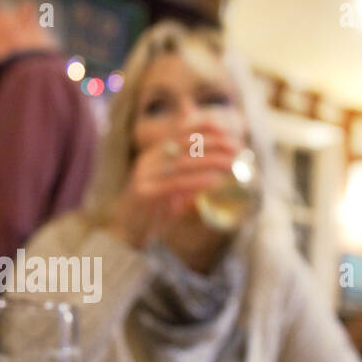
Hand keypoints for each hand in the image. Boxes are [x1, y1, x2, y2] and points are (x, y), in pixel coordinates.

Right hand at [107, 124, 238, 249]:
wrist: (124, 235)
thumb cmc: (150, 214)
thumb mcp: (172, 195)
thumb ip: (189, 186)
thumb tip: (216, 180)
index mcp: (153, 155)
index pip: (180, 132)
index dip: (203, 126)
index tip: (226, 129)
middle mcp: (147, 161)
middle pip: (185, 144)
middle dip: (214, 143)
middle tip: (237, 148)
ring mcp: (144, 176)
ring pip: (183, 163)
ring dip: (212, 161)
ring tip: (233, 163)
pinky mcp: (143, 194)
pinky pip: (176, 184)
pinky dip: (198, 181)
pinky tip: (216, 182)